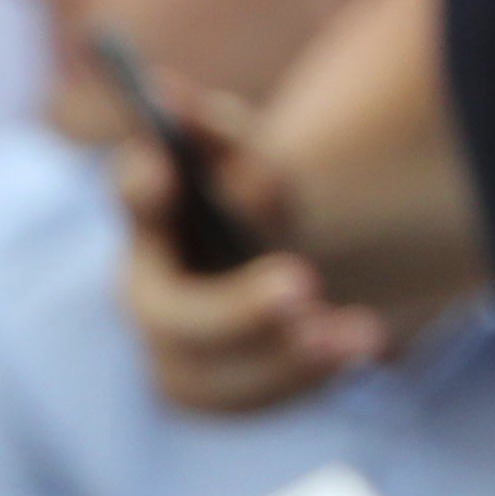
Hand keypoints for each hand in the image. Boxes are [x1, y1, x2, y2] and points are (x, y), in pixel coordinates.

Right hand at [113, 82, 384, 413]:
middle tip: (302, 286)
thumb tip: (170, 97)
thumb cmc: (264, 206)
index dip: (142, 185)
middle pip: (170, 319)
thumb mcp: (256, 160)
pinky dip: (307, 375)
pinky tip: (361, 342)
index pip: (133, 194)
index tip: (164, 168)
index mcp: (152, 218)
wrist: (298, 273)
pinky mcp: (214, 393)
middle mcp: (148, 294)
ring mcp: (174, 355)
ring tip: (359, 331)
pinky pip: (252, 398)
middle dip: (235, 311)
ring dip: (284, 358)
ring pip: (212, 378)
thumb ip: (221, 136)